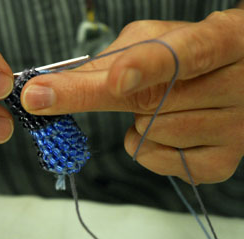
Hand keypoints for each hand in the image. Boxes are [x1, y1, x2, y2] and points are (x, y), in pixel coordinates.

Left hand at [21, 9, 243, 183]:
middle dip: (104, 95)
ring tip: (163, 104)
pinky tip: (164, 129)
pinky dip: (144, 146)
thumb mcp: (150, 40)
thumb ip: (107, 61)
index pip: (188, 53)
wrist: (230, 76)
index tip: (113, 80)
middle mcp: (241, 86)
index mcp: (226, 41)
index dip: (149, 67)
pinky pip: (156, 160)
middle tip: (91, 87)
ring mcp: (236, 129)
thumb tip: (47, 90)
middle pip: (154, 101)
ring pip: (151, 133)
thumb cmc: (183, 53)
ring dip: (137, 120)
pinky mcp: (222, 163)